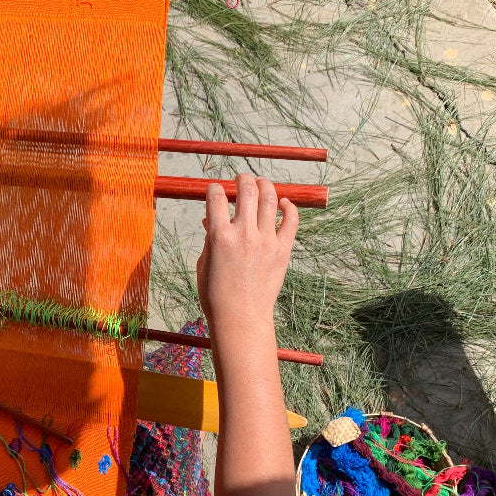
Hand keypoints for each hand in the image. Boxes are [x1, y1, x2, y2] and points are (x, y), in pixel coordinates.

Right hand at [196, 175, 297, 335]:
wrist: (240, 317)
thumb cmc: (216, 294)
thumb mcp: (205, 263)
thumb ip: (210, 237)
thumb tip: (211, 219)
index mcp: (219, 236)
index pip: (216, 197)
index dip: (214, 189)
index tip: (215, 190)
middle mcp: (244, 234)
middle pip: (247, 189)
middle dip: (242, 178)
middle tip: (241, 179)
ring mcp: (266, 241)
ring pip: (270, 198)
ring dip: (265, 185)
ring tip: (261, 184)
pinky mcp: (282, 250)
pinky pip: (291, 220)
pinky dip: (289, 207)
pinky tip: (284, 203)